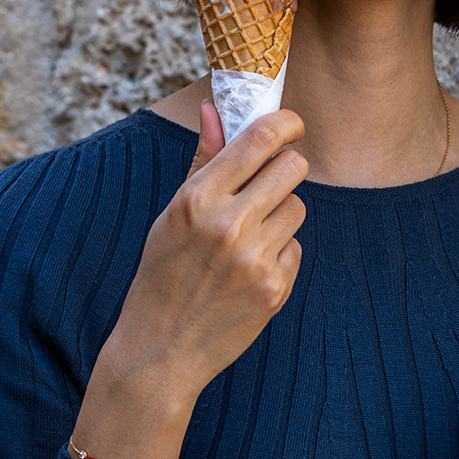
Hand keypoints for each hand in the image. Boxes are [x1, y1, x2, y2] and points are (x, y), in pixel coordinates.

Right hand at [98, 102, 307, 402]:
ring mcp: (255, 259)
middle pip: (293, 167)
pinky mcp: (275, 288)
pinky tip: (248, 271)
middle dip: (285, 168)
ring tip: (246, 238)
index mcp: (196, 199)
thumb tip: (214, 109)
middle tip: (268, 182)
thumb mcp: (171, 215)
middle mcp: (229, 225)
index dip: (285, 123)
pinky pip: (295, 247)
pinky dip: (278, 253)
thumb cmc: (161, 275)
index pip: (259, 138)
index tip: (291, 124)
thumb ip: (202, 161)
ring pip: (298, 208)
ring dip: (280, 215)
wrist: (160, 349)